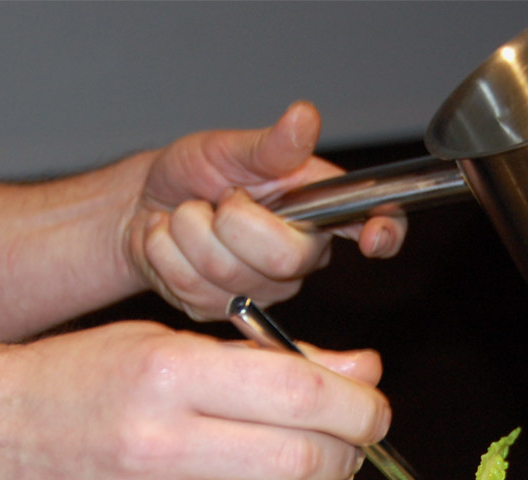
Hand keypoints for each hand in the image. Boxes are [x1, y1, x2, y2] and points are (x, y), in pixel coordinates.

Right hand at [0, 321, 388, 479]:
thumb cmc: (75, 379)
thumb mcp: (169, 341)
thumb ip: (268, 361)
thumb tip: (358, 376)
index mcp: (168, 373)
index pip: (303, 397)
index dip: (360, 406)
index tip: (372, 406)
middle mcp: (159, 445)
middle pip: (304, 461)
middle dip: (350, 450)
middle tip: (351, 437)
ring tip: (316, 466)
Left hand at [127, 101, 406, 320]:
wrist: (144, 204)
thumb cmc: (196, 173)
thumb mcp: (229, 147)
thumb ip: (270, 144)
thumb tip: (304, 118)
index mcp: (315, 208)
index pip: (370, 220)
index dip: (384, 231)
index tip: (373, 238)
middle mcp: (299, 257)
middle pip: (284, 258)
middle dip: (231, 222)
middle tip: (216, 200)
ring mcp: (263, 291)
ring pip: (230, 276)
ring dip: (189, 233)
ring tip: (185, 216)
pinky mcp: (224, 313)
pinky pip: (194, 291)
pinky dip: (166, 255)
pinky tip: (169, 241)